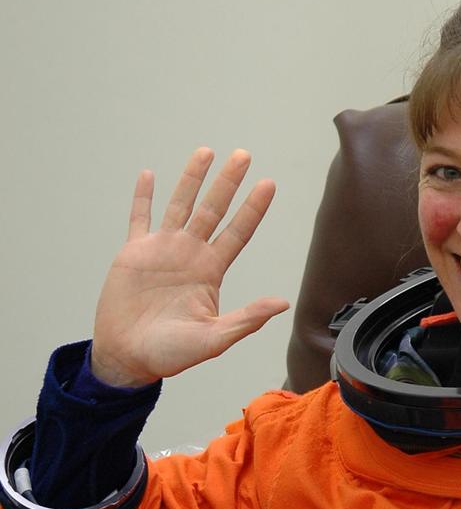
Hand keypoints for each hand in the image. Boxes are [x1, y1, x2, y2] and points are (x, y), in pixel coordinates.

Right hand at [91, 147, 288, 386]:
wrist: (129, 357)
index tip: (268, 184)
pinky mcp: (133, 252)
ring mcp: (162, 250)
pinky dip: (143, 197)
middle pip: (213, 210)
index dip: (253, 208)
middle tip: (243, 155)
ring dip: (192, 178)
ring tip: (206, 151)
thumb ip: (247, 319)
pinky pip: (139, 218)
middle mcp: (190, 255)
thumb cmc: (171, 354)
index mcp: (211, 272)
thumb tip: (283, 303)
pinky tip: (149, 175)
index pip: (238, 232)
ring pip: (180, 204)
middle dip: (228, 182)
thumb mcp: (214, 339)